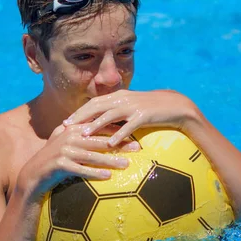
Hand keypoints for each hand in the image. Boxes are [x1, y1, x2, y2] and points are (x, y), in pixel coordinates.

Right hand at [17, 123, 139, 199]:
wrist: (34, 174)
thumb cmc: (57, 158)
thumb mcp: (69, 142)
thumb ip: (85, 134)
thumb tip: (108, 132)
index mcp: (74, 128)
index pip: (100, 127)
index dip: (119, 130)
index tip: (136, 134)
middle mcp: (69, 136)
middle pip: (99, 140)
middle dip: (120, 143)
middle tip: (137, 147)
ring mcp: (64, 150)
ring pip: (92, 155)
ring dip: (111, 160)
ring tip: (127, 164)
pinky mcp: (60, 164)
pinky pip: (81, 170)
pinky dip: (95, 173)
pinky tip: (108, 177)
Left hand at [63, 90, 196, 146]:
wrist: (174, 106)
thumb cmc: (150, 109)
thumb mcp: (131, 107)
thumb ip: (116, 112)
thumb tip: (100, 121)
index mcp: (119, 96)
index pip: (94, 102)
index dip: (79, 111)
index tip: (66, 121)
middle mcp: (123, 99)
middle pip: (96, 107)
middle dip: (80, 117)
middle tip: (66, 127)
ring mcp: (133, 107)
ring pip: (109, 115)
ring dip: (94, 125)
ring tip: (83, 135)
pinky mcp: (143, 116)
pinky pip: (128, 126)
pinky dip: (118, 135)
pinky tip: (109, 144)